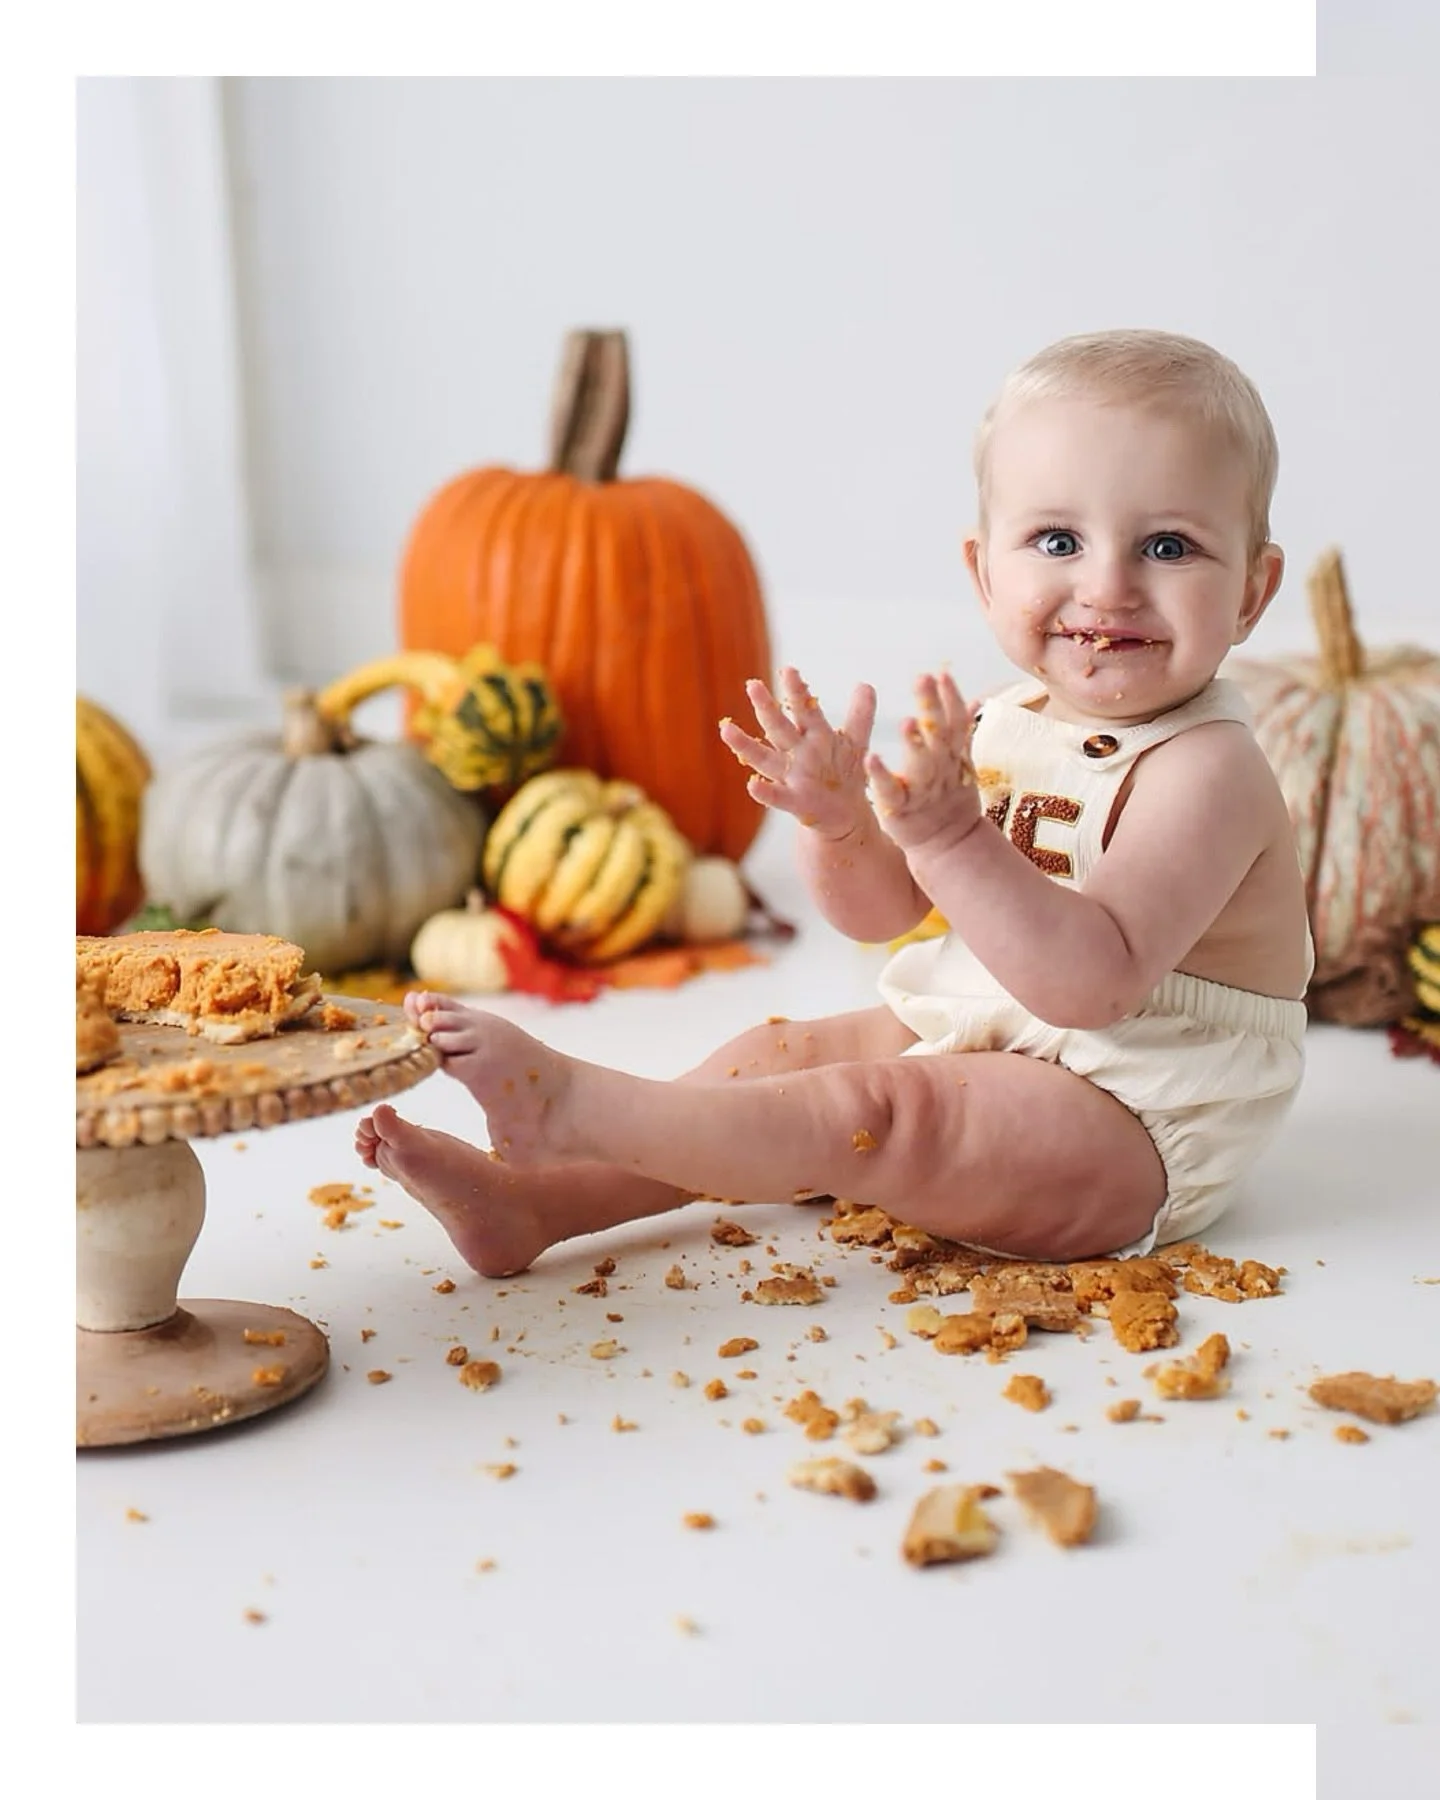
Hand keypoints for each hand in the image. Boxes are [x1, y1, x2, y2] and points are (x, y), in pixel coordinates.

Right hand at [720, 666, 876, 840]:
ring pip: (765, 759)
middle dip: (767, 708)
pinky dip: (765, 793)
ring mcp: (792, 778)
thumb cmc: (844, 774)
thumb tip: (866, 684)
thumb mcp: (856, 743)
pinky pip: (777, 797)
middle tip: (752, 685)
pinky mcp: (795, 803)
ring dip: (745, 745)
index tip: (789, 670)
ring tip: (726, 729)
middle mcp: (797, 753)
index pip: (804, 710)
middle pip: (778, 728)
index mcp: (812, 736)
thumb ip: (860, 715)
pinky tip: (752, 785)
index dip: (797, 692)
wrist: (845, 814)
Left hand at [865, 671, 981, 853]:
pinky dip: (882, 776)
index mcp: (953, 757)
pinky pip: (890, 791)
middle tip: (924, 679)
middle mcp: (941, 770)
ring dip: (914, 742)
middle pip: (940, 736)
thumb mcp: (960, 764)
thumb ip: (962, 731)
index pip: (956, 723)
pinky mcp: (899, 808)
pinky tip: (871, 759)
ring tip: (905, 721)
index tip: (943, 674)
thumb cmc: (949, 799)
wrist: (948, 845)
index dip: (951, 699)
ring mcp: (921, 790)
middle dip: (933, 707)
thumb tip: (976, 698)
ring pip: (921, 764)